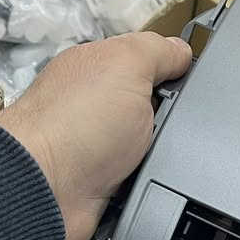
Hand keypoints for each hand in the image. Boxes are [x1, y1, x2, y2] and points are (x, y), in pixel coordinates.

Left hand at [0, 31, 191, 239]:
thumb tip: (181, 51)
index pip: (142, 64)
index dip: (169, 72)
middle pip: (150, 110)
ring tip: (170, 157)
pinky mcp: (99, 188)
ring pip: (149, 149)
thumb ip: (157, 50)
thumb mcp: (127, 63)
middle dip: (171, 120)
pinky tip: (157, 181)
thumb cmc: (81, 120)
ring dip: (163, 155)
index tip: (193, 85)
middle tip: (180, 125)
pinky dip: (151, 183)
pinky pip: (139, 182)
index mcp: (93, 71)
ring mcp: (95, 151)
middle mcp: (92, 109)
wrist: (46, 189)